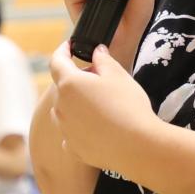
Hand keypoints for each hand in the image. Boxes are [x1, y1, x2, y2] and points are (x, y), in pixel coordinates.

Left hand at [47, 45, 159, 167]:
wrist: (137, 146)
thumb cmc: (128, 106)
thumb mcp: (118, 75)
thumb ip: (103, 60)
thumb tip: (97, 52)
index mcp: (69, 84)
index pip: (57, 61)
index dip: (62, 50)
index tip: (69, 46)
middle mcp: (61, 107)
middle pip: (62, 87)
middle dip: (76, 78)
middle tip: (98, 76)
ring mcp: (65, 129)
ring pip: (63, 110)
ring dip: (75, 103)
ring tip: (98, 102)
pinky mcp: (73, 148)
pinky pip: (70, 132)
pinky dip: (78, 126)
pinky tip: (95, 127)